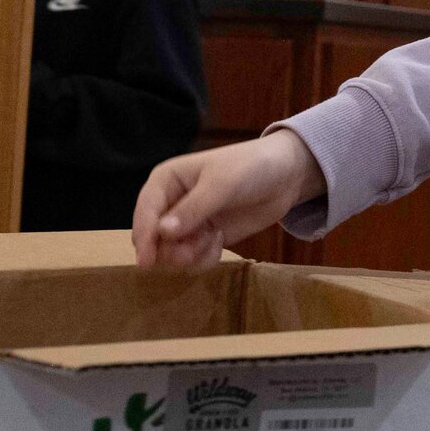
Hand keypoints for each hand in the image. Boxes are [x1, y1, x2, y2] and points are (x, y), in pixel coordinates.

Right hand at [132, 130, 326, 269]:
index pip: (145, 212)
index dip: (144, 237)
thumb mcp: (221, 184)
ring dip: (190, 254)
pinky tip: (220, 242)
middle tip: (194, 250)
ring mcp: (188, 222)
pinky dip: (204, 257)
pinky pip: (192, 259)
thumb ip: (193, 209)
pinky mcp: (205, 237)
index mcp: (166, 180)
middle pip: (154, 238)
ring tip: (213, 241)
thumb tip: (162, 232)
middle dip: (172, 249)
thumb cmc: (250, 168)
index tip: (147, 262)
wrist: (285, 176)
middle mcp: (171, 203)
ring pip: (171, 253)